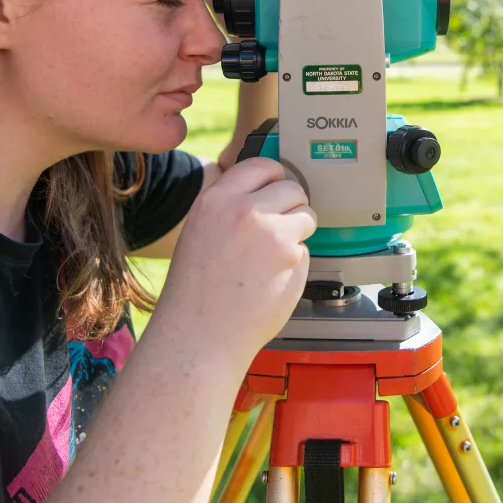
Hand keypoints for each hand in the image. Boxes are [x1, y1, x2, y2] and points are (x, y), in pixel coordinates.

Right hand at [162, 157, 313, 360]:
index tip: (278, 187)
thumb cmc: (195, 291)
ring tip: (272, 258)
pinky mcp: (293, 259)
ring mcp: (273, 234)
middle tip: (276, 231)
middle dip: (291, 207)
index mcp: (216, 199)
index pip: (261, 166)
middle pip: (291, 188)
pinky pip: (305, 250)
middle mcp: (245, 210)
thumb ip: (230, 207)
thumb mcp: (200, 231)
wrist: (198, 336)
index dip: (274, 178)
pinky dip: (296, 263)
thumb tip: (265, 192)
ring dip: (298, 232)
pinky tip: (272, 280)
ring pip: (306, 216)